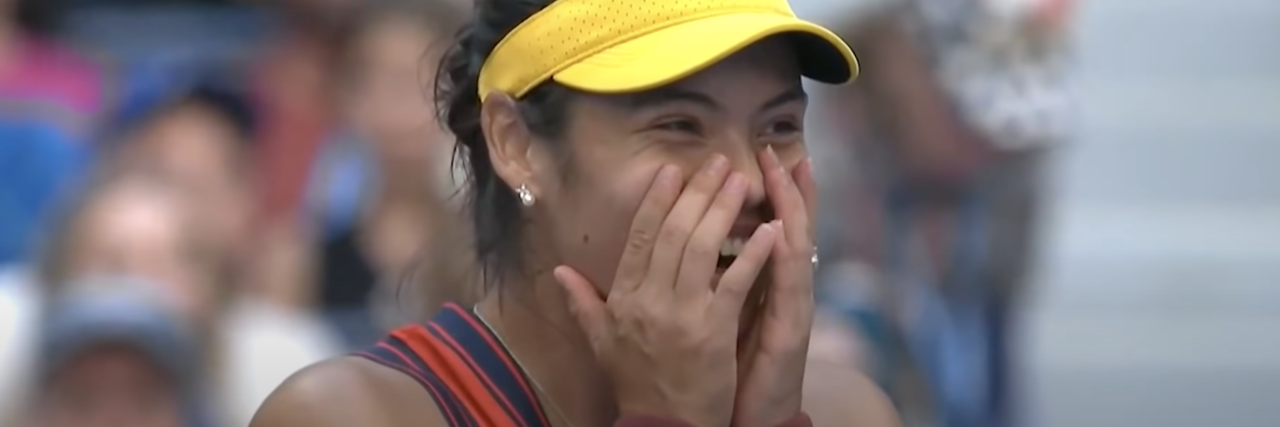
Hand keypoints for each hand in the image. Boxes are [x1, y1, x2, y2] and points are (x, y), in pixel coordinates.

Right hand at [555, 156, 779, 426]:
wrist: (664, 425)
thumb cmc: (636, 383)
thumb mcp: (601, 342)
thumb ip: (582, 302)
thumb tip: (558, 271)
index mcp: (625, 297)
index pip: (640, 237)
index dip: (657, 201)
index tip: (672, 170)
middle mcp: (650, 298)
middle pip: (674, 232)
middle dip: (697, 192)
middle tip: (718, 162)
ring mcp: (682, 312)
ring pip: (702, 247)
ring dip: (723, 209)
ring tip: (741, 181)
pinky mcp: (713, 329)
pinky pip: (734, 281)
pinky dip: (754, 253)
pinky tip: (771, 231)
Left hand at [732, 148, 817, 426]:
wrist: (753, 417)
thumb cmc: (729, 373)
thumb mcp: (713, 323)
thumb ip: (705, 287)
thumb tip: (686, 257)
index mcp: (760, 286)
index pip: (763, 230)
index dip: (762, 196)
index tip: (755, 158)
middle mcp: (781, 291)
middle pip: (788, 227)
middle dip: (782, 188)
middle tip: (775, 149)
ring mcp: (790, 307)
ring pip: (795, 244)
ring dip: (792, 206)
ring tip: (790, 168)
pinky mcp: (791, 328)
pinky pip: (790, 283)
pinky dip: (786, 253)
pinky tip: (783, 227)